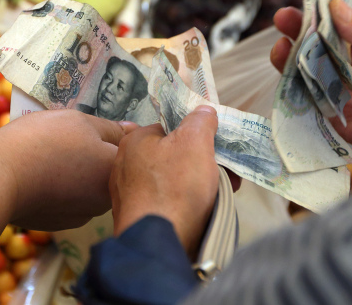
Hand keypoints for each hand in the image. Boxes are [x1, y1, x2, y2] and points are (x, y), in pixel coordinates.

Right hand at [0, 109, 132, 230]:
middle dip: (93, 154)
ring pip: (85, 186)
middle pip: (106, 170)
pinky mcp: (57, 224)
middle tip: (68, 136)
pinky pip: (66, 200)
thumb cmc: (42, 141)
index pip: (128, 150)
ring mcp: (80, 215)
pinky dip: (58, 188)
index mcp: (115, 173)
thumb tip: (133, 131)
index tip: (93, 126)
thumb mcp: (80, 122)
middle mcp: (104, 201)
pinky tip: (39, 174)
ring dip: (76, 172)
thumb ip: (111, 128)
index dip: (112, 134)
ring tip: (50, 153)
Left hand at [109, 106, 218, 258]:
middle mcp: (123, 165)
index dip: (197, 136)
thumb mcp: (195, 143)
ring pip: (170, 181)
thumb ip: (200, 122)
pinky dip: (183, 205)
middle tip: (228, 174)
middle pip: (171, 157)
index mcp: (133, 142)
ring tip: (222, 194)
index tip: (218, 149)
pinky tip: (201, 212)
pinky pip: (165, 203)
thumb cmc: (175, 186)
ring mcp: (126, 195)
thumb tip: (203, 110)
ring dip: (197, 185)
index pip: (169, 129)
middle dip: (202, 163)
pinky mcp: (135, 218)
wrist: (159, 243)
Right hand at [271, 0, 351, 157]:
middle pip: (320, 45)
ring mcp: (347, 89)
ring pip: (312, 73)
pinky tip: (289, 79)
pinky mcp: (342, 117)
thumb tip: (335, 7)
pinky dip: (300, 93)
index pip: (341, 19)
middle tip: (283, 20)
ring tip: (280, 48)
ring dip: (294, 61)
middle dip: (300, 32)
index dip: (321, 8)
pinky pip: (316, 105)